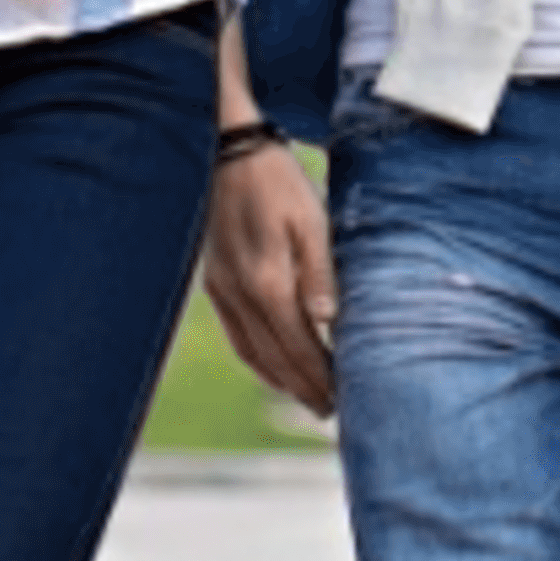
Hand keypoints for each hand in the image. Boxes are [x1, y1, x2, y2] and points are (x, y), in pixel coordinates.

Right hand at [201, 132, 338, 415]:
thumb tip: (328, 322)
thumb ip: (320, 272)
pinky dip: (258, 358)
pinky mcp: (214, 282)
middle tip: (330, 412)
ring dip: (280, 380)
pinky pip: (237, 335)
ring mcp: (222, 291)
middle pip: (275, 359)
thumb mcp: (310, 218)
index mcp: (267, 282)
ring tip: (307, 396)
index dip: (321, 377)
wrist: (226, 149)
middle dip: (304, 388)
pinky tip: (273, 364)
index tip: (345, 399)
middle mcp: (239, 295)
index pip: (299, 347)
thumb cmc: (277, 179)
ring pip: (252, 353)